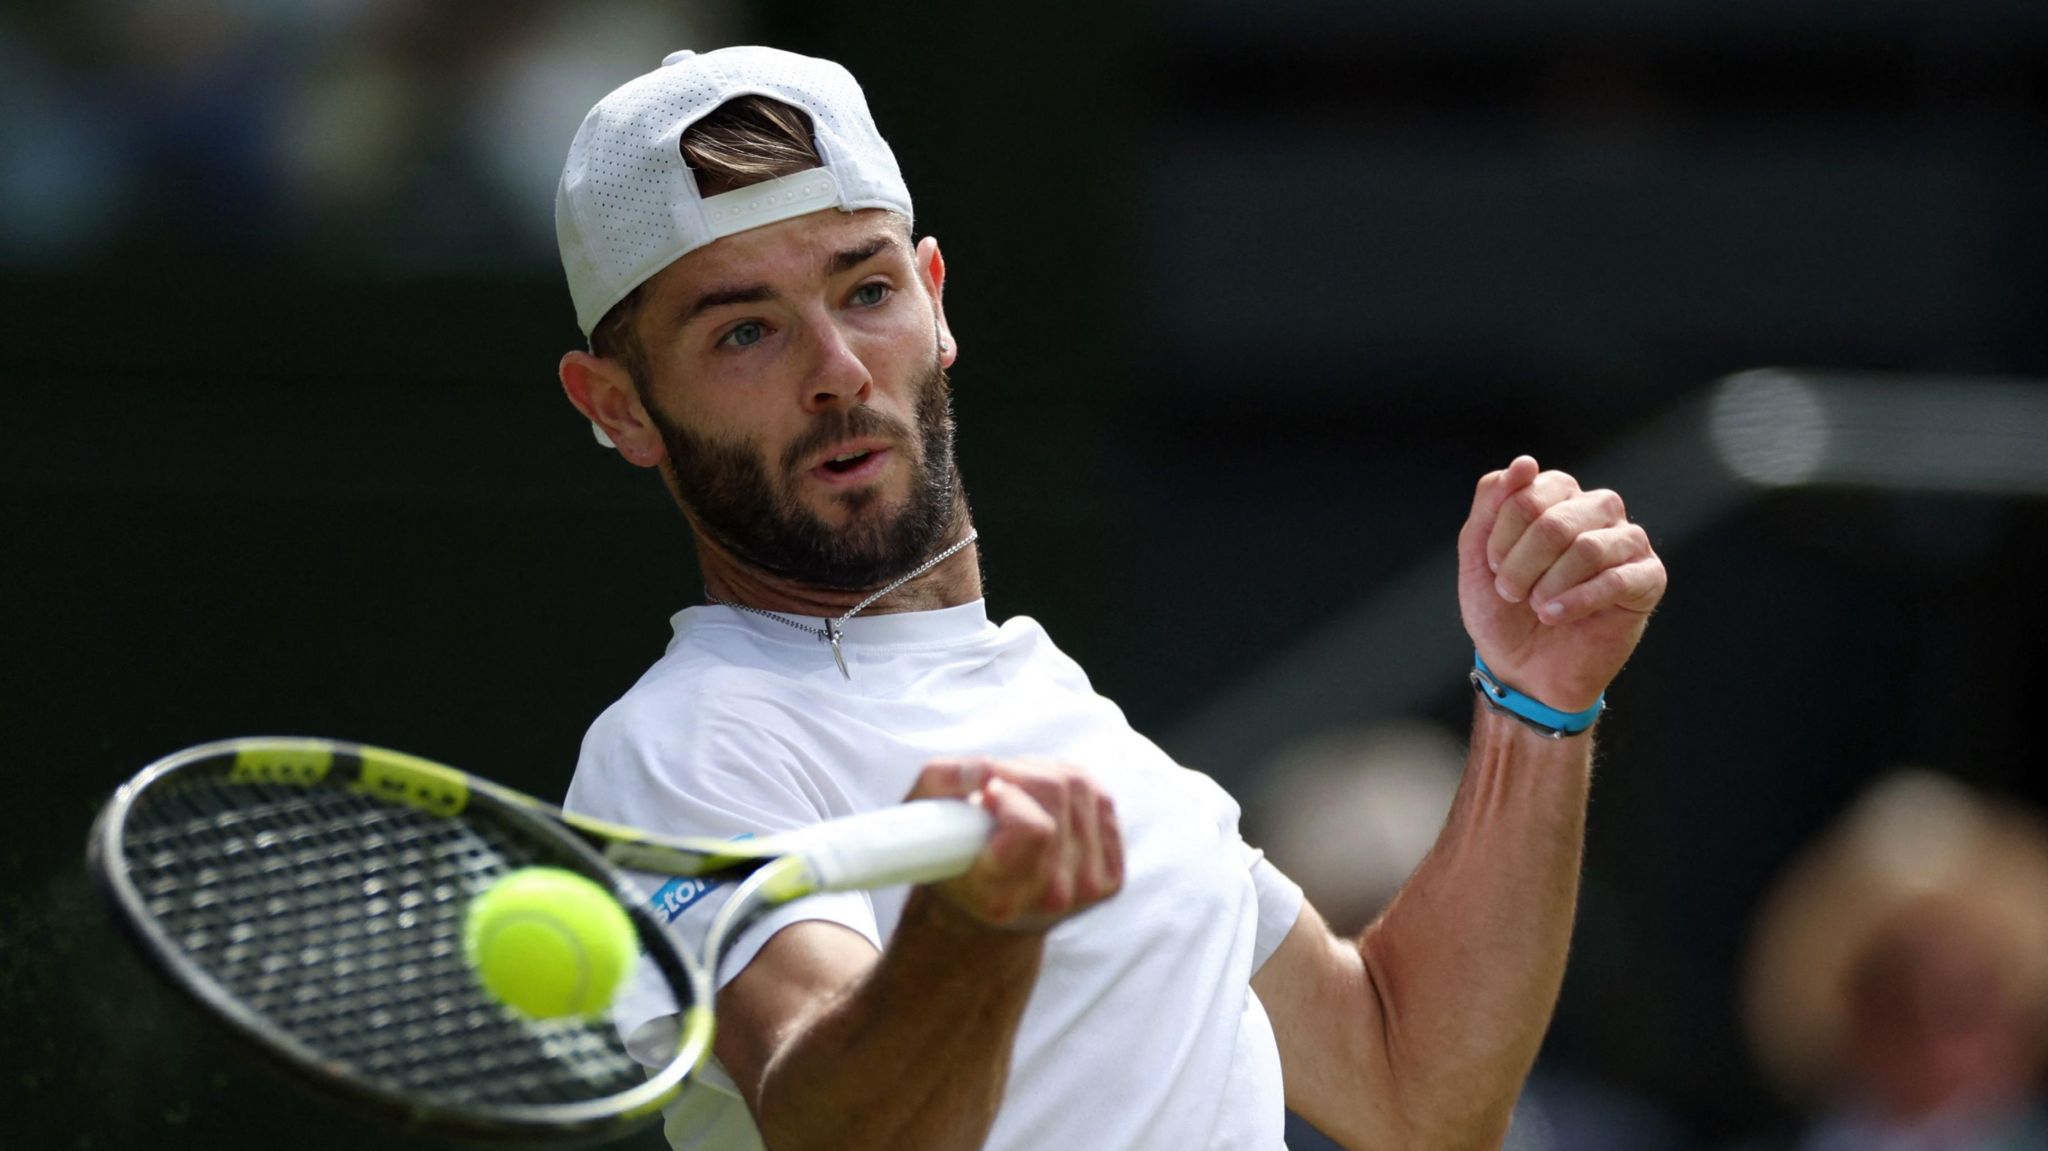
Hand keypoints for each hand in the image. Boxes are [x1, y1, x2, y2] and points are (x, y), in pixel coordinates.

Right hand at [903, 757, 1123, 932]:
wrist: (987, 912)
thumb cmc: (950, 859)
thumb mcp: (922, 818)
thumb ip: (942, 781)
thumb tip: (986, 770)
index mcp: (1001, 897)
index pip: (1035, 829)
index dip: (1010, 797)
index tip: (987, 794)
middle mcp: (1050, 900)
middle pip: (1059, 793)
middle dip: (1023, 773)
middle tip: (997, 785)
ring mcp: (1087, 891)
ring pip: (1083, 789)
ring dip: (1046, 774)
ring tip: (1018, 793)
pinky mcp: (1111, 877)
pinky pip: (1101, 800)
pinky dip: (1075, 787)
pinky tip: (1049, 803)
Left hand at [1458, 456, 1665, 712]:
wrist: (1523, 669)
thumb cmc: (1503, 610)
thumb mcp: (1479, 555)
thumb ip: (1492, 505)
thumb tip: (1525, 462)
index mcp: (1560, 497)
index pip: (1532, 490)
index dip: (1504, 533)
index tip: (1493, 567)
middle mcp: (1598, 510)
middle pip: (1558, 519)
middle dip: (1523, 562)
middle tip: (1510, 592)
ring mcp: (1627, 543)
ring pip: (1589, 547)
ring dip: (1549, 584)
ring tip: (1536, 607)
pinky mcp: (1648, 579)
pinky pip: (1618, 579)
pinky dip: (1577, 600)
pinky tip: (1554, 616)